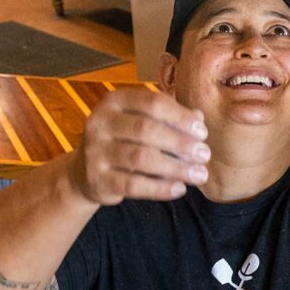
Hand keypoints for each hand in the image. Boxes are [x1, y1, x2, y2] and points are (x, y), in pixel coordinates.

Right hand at [69, 89, 209, 204]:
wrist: (85, 171)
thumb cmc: (124, 140)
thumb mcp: (143, 122)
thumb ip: (170, 117)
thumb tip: (199, 118)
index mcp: (115, 100)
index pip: (152, 102)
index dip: (180, 117)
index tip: (202, 133)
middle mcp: (100, 122)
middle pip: (146, 129)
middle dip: (180, 143)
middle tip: (204, 155)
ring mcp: (95, 151)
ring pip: (141, 158)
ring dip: (175, 167)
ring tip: (199, 174)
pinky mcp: (97, 179)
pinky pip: (133, 184)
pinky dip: (160, 188)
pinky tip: (179, 189)